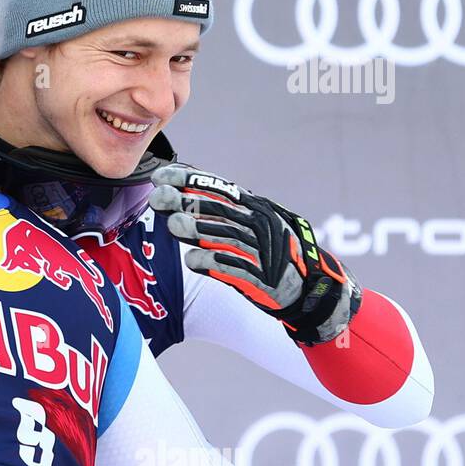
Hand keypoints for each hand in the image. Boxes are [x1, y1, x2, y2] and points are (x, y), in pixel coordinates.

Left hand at [148, 164, 359, 344]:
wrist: (306, 288)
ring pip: (224, 235)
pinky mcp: (258, 277)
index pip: (217, 187)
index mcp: (254, 207)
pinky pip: (230, 267)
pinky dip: (211, 262)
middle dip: (185, 201)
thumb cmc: (269, 252)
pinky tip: (192, 259)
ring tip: (173, 224)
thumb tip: (178, 193)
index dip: (188, 179)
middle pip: (217, 208)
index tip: (160, 176)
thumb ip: (219, 212)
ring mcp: (259, 250)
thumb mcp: (251, 223)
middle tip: (158, 196)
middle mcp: (258, 224)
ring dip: (197, 229)